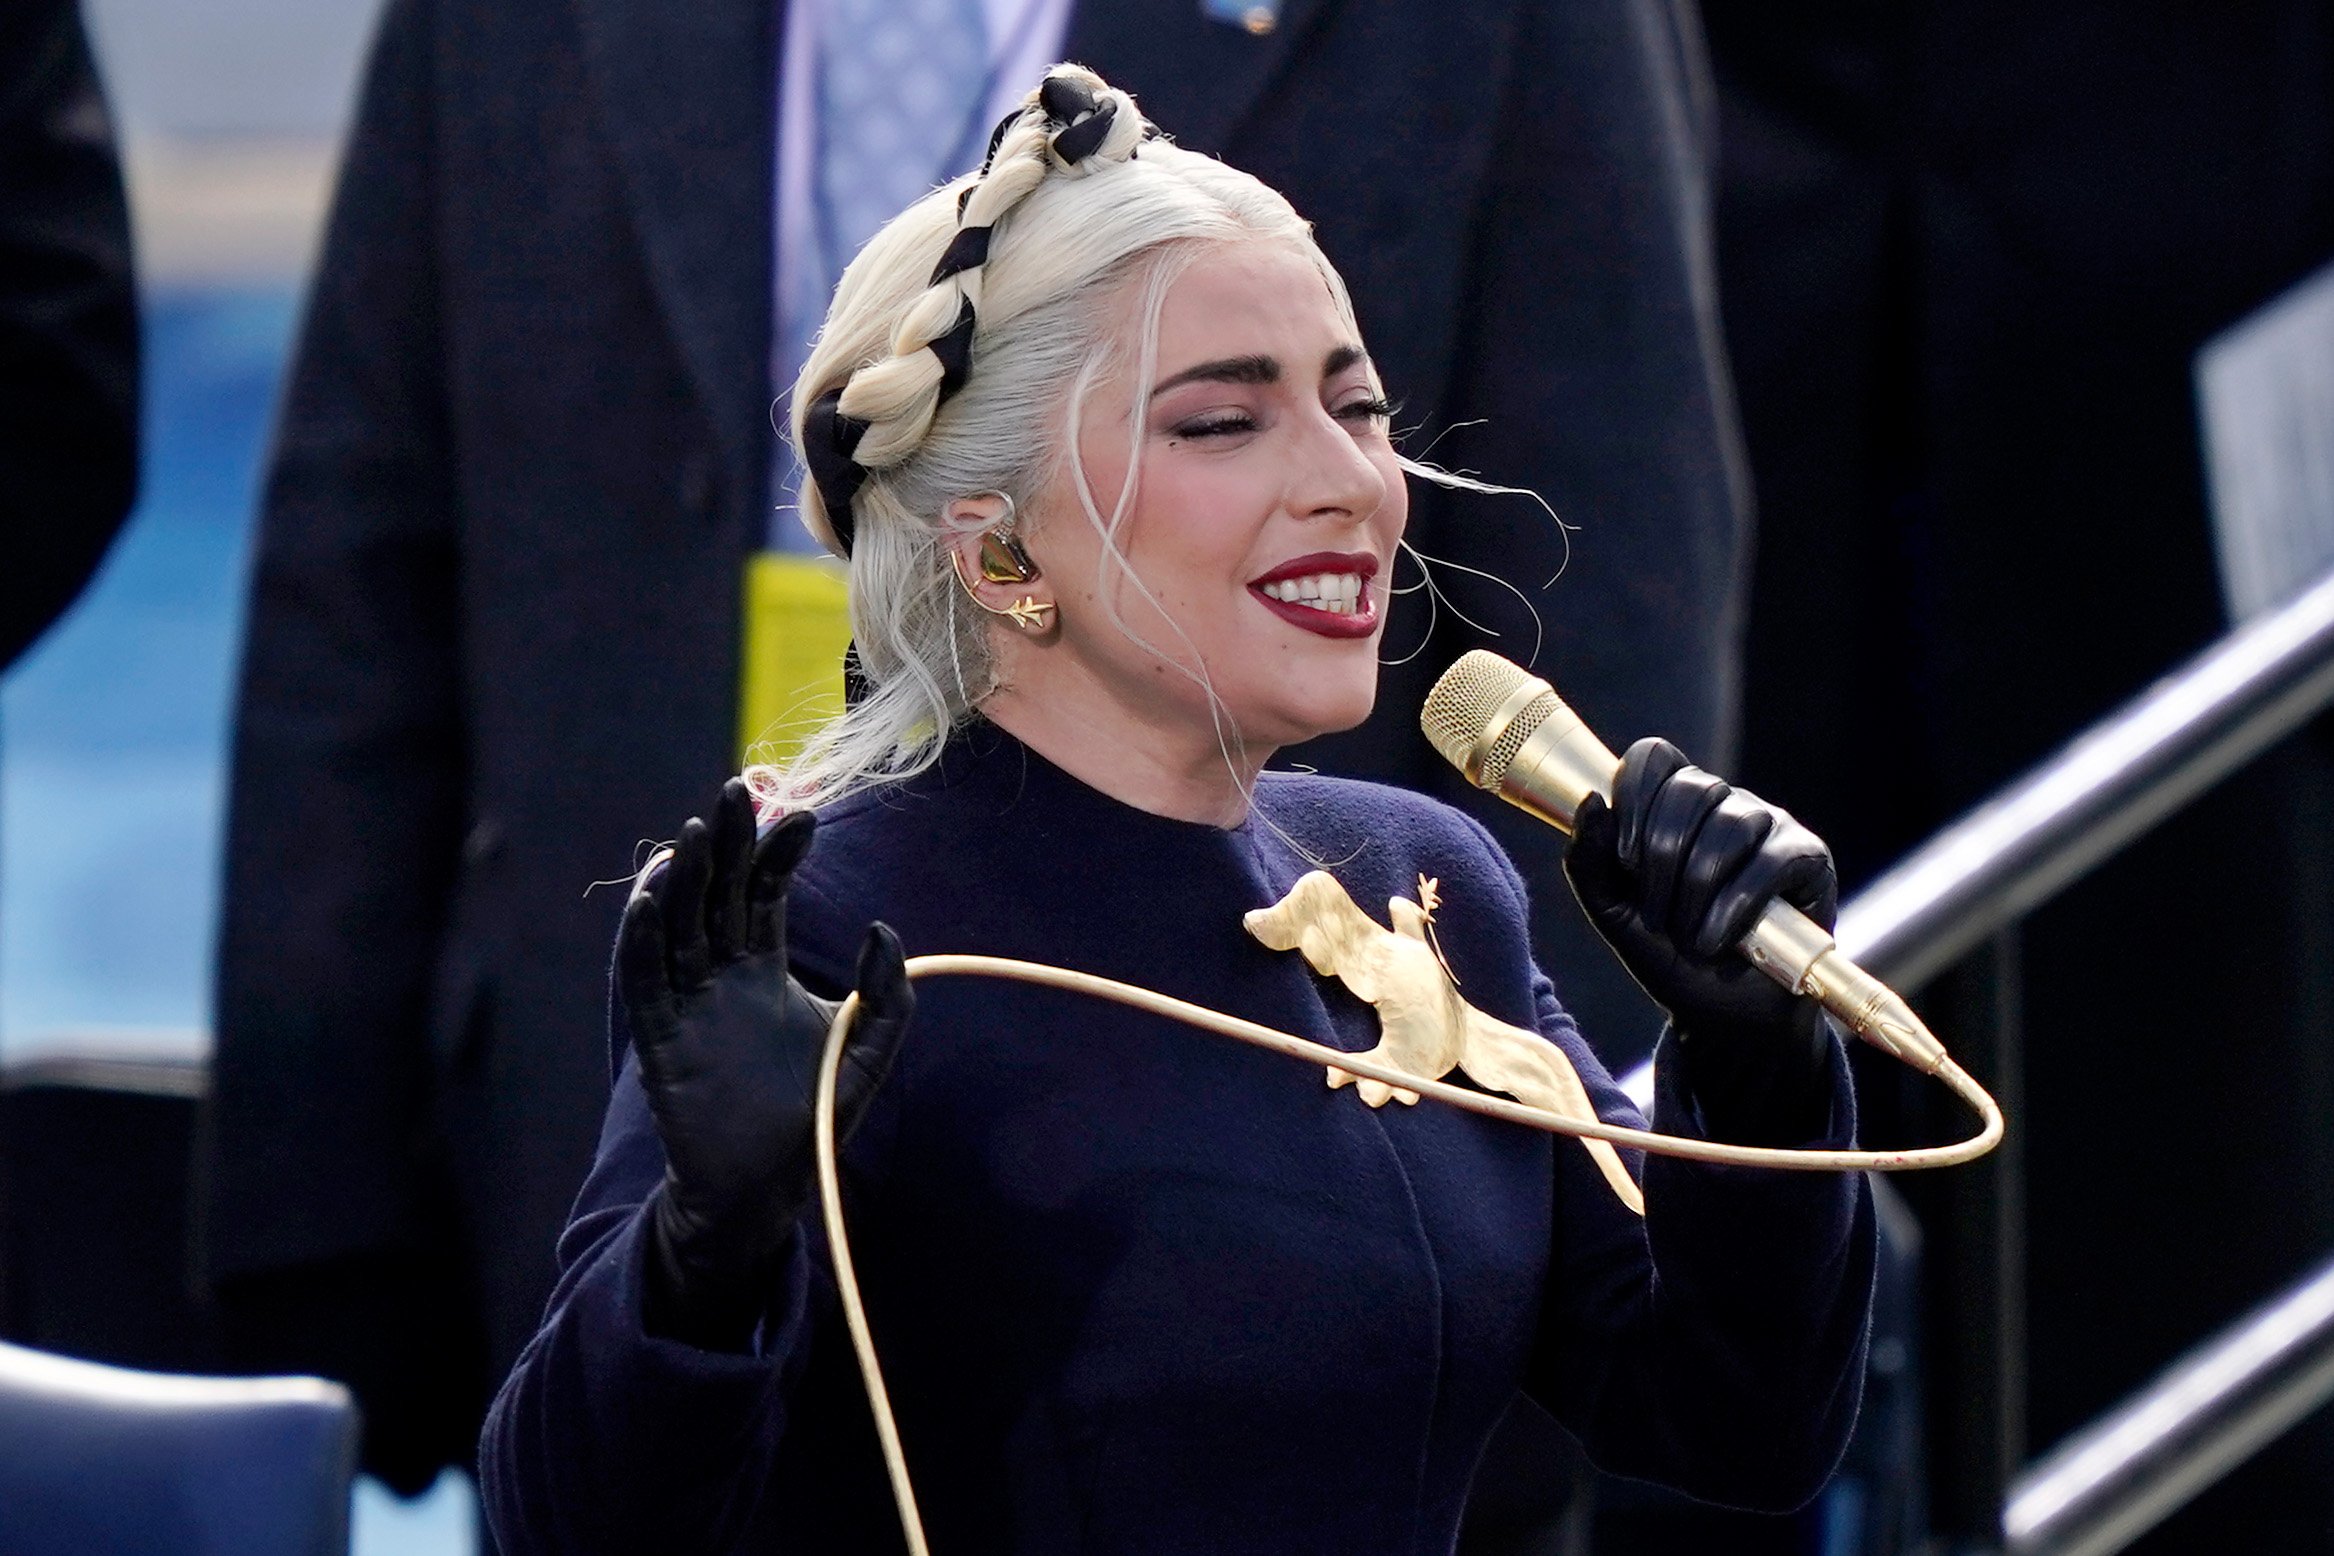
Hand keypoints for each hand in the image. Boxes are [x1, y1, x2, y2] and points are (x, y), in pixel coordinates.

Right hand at [617, 779, 911, 1347]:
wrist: (767, 1188)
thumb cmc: (816, 1118)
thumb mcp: (869, 1050)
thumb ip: (888, 996)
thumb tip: (883, 930)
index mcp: (765, 968)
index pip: (766, 893)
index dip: (779, 854)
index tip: (801, 816)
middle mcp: (721, 976)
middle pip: (717, 894)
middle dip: (726, 843)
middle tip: (734, 792)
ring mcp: (687, 1004)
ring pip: (678, 926)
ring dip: (682, 879)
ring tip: (693, 833)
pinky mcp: (660, 1040)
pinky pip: (645, 981)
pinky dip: (644, 939)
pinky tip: (652, 898)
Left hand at [1563, 738, 1836, 1141]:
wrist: (1723, 1016)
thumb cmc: (1670, 956)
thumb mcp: (1613, 913)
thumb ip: (1589, 860)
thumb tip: (1593, 799)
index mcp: (1674, 804)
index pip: (1653, 758)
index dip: (1634, 798)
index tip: (1624, 860)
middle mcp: (1724, 803)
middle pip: (1689, 789)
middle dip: (1660, 860)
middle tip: (1657, 915)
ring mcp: (1769, 825)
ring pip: (1729, 824)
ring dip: (1696, 890)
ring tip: (1690, 936)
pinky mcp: (1808, 857)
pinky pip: (1771, 860)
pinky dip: (1736, 906)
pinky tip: (1718, 940)